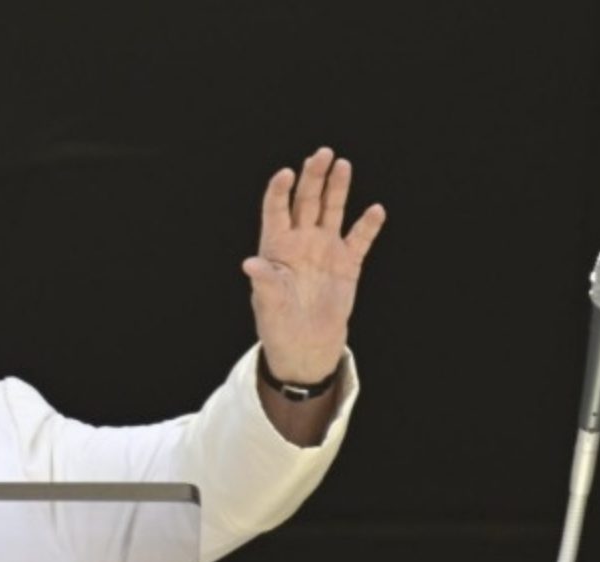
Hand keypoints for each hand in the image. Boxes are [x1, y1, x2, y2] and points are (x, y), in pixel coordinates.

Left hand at [243, 147, 385, 382]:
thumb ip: (264, 280)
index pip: (276, 210)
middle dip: (313, 177)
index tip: (286, 173)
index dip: (280, 190)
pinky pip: (359, 239)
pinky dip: (368, 225)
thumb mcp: (268, 303)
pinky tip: (375, 210)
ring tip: (343, 165)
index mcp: (276, 246)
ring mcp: (325, 248)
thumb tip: (249, 264)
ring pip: (332, 211)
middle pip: (307, 201)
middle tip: (322, 153)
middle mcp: (301, 240)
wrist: (305, 342)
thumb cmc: (278, 321)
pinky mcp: (347, 262)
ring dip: (338, 188)